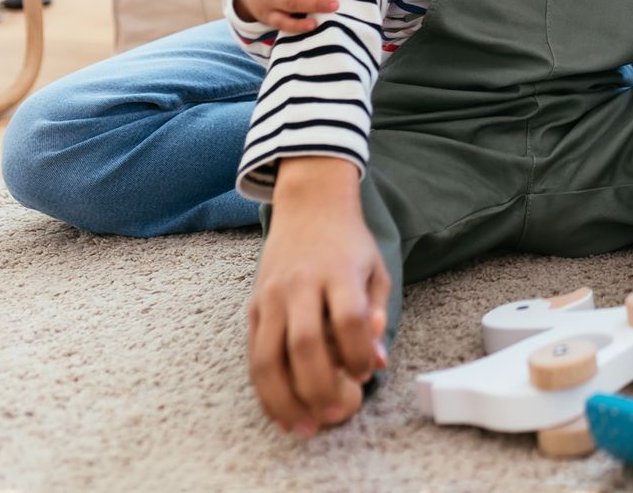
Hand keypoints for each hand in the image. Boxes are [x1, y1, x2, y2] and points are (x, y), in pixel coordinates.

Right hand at [247, 157, 389, 437]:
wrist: (309, 206)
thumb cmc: (348, 242)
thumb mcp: (374, 269)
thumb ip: (374, 313)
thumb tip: (378, 359)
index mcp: (337, 272)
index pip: (347, 320)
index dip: (358, 353)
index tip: (367, 373)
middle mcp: (300, 284)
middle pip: (303, 344)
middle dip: (319, 387)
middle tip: (335, 414)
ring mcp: (271, 296)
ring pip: (268, 357)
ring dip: (284, 399)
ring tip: (303, 427)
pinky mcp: (253, 307)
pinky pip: (253, 355)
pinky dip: (265, 388)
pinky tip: (281, 411)